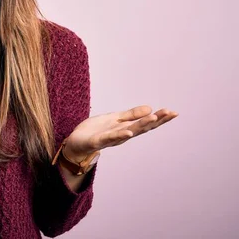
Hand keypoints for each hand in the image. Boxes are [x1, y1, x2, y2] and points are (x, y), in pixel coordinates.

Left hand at [63, 105, 178, 161]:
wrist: (76, 142)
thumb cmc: (95, 131)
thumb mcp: (114, 119)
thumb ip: (130, 115)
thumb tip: (149, 108)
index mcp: (126, 128)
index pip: (145, 123)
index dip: (160, 118)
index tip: (173, 112)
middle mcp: (121, 134)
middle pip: (141, 127)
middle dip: (156, 120)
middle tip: (169, 113)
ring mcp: (110, 138)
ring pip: (129, 131)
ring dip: (141, 125)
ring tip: (154, 117)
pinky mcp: (98, 141)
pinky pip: (109, 137)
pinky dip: (119, 134)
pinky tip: (128, 131)